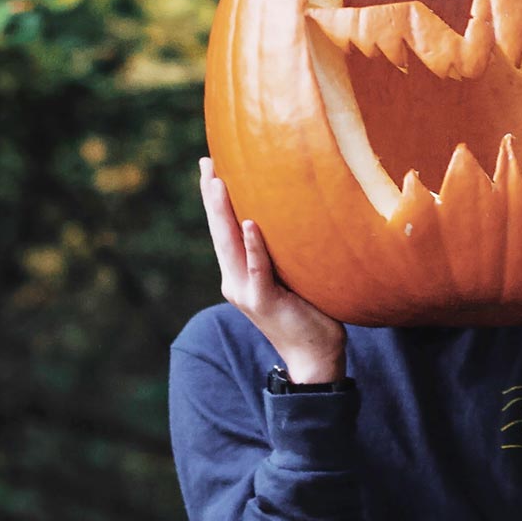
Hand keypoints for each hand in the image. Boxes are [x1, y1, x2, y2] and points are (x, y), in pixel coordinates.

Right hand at [199, 158, 346, 382]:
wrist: (314, 358)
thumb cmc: (311, 313)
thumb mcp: (295, 275)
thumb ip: (287, 251)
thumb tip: (303, 212)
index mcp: (240, 274)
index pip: (225, 229)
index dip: (215, 199)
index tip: (210, 166)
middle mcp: (235, 280)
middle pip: (220, 231)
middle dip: (211, 196)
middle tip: (206, 162)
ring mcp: (246, 292)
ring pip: (230, 245)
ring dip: (223, 212)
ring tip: (216, 182)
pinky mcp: (263, 301)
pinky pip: (257, 268)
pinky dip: (253, 246)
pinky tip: (250, 223)